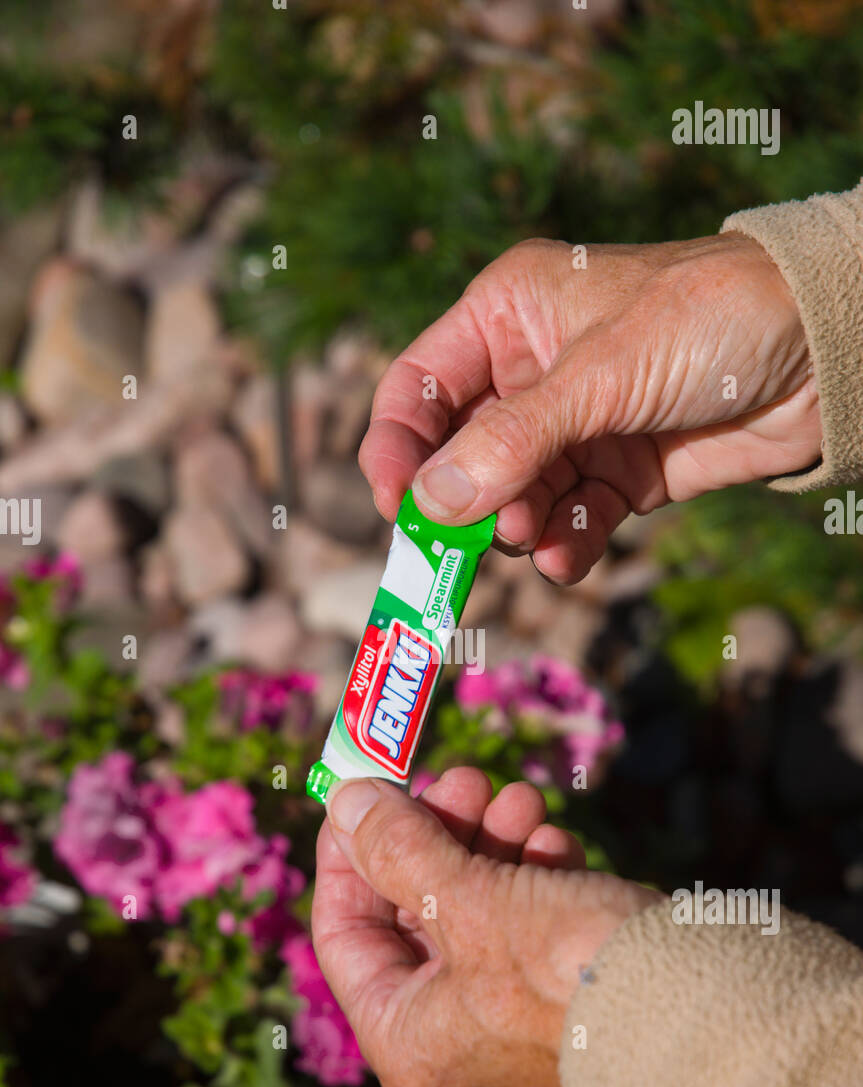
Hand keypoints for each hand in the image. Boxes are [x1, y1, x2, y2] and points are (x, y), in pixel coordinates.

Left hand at [311, 767, 660, 1086]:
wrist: (704, 1011)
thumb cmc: (567, 970)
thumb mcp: (468, 900)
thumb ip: (399, 848)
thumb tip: (346, 801)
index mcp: (406, 1040)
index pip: (345, 933)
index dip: (351, 853)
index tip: (367, 790)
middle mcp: (451, 1039)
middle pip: (415, 911)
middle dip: (440, 834)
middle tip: (464, 777)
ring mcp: (511, 1017)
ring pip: (476, 906)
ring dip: (494, 843)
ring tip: (522, 796)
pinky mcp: (563, 991)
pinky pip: (528, 922)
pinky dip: (537, 875)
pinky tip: (559, 843)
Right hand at [359, 233, 819, 583]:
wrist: (822, 351)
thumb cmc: (707, 319)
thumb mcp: (600, 373)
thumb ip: (512, 441)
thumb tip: (429, 505)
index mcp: (507, 315)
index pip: (416, 389)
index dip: (395, 448)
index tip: (397, 507)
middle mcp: (530, 371)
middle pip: (459, 455)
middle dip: (464, 503)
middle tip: (471, 543)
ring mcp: (574, 427)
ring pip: (512, 497)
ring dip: (517, 527)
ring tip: (534, 539)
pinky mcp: (618, 474)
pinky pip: (568, 521)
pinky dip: (564, 544)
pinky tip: (570, 555)